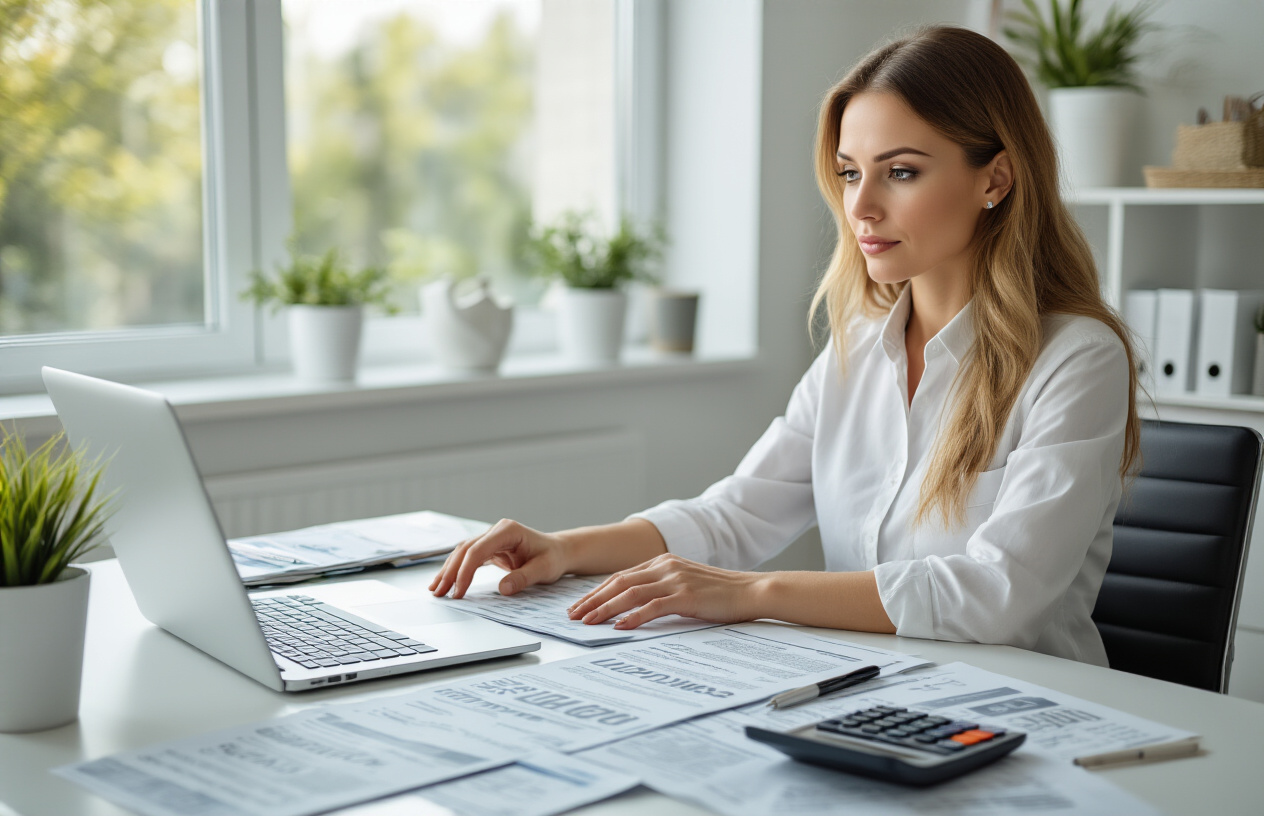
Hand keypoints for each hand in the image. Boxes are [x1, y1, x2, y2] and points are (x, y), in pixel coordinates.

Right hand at [429, 519, 570, 599]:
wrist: (558, 552)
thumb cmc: (553, 558)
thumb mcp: (544, 569)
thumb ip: (524, 578)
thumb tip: (503, 589)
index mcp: (508, 530)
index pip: (478, 550)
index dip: (465, 571)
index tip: (459, 592)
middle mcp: (496, 531)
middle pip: (466, 550)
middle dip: (451, 572)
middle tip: (440, 593)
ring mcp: (491, 538)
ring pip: (462, 553)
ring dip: (449, 571)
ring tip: (436, 590)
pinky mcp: (489, 548)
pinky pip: (468, 558)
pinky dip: (456, 570)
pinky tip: (445, 582)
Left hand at [566, 554, 764, 629]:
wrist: (752, 591)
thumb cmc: (720, 593)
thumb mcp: (685, 584)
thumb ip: (661, 589)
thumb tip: (633, 607)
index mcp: (663, 561)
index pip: (620, 577)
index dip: (597, 592)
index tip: (580, 606)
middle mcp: (665, 566)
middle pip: (618, 582)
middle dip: (592, 600)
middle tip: (573, 616)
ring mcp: (675, 579)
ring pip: (630, 593)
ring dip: (605, 609)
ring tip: (588, 622)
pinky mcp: (686, 595)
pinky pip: (652, 606)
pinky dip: (633, 617)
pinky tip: (620, 626)